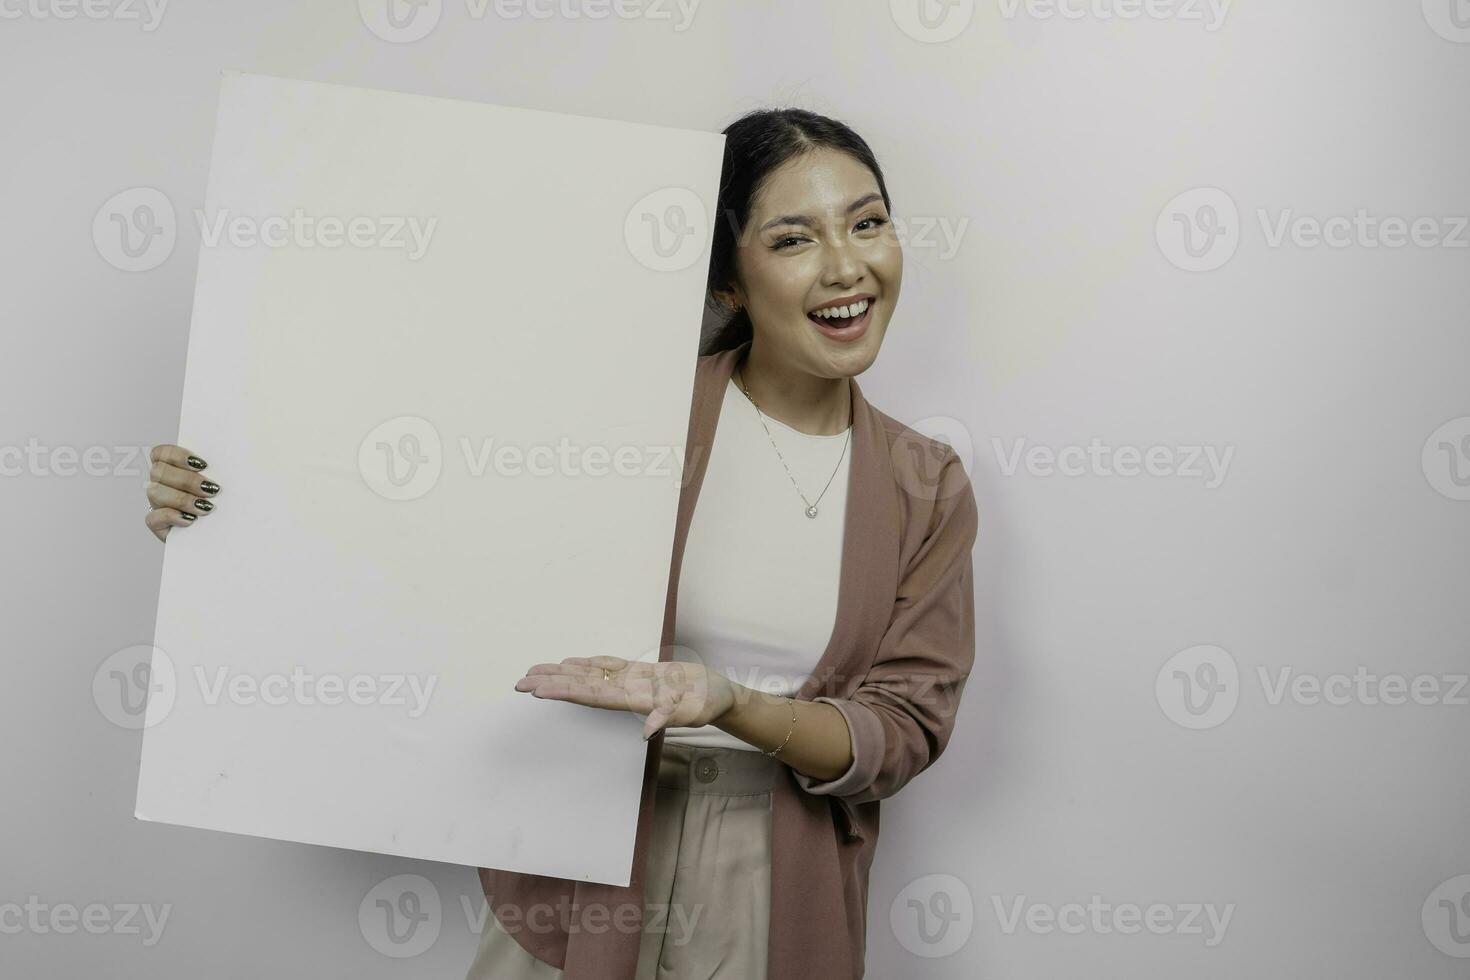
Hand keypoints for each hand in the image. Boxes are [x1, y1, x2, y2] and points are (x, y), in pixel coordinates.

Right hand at [144, 444, 218, 541]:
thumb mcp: (221, 483)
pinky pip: (153, 518)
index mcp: (172, 468)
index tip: (203, 464)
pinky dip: (172, 516)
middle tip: (212, 489)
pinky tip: (191, 519)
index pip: (161, 453)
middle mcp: (161, 484)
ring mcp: (157, 504)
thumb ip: (218, 470)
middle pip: (158, 471)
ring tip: (206, 507)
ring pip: (154, 493)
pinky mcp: (157, 525)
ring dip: (182, 499)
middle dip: (187, 480)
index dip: (177, 455)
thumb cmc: (223, 504)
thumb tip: (238, 458)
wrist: (222, 532)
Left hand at [513, 655, 737, 739]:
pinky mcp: (640, 673)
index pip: (591, 696)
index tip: (537, 692)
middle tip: (519, 682)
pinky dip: (586, 663)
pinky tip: (569, 662)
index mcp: (634, 700)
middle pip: (581, 686)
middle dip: (550, 684)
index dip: (564, 692)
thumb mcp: (694, 711)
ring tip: (532, 671)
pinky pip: (607, 666)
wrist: (722, 696)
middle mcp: (626, 692)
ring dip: (560, 673)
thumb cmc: (710, 702)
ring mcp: (631, 682)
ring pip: (589, 675)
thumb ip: (669, 717)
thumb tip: (647, 731)